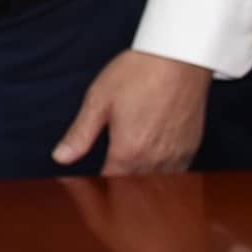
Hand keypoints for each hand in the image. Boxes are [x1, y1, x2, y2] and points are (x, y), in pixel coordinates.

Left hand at [52, 48, 211, 177]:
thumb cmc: (139, 72)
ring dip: (141, 188)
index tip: (86, 186)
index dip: (94, 188)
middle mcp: (154, 160)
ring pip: (156, 186)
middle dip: (118, 194)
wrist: (180, 56)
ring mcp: (176, 156)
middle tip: (106, 187)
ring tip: (129, 183)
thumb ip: (80, 134)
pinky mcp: (191, 148)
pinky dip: (163, 178)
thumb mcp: (99, 99)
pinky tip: (153, 169)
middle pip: (133, 191)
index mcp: (127, 151)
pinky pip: (176, 175)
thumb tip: (61, 157)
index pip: (108, 184)